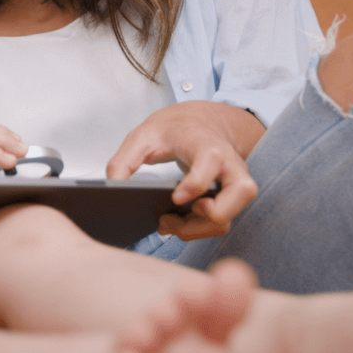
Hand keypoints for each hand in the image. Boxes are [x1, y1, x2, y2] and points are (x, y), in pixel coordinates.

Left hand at [105, 101, 262, 239]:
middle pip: (240, 194)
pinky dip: (199, 229)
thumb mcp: (141, 137)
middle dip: (209, 214)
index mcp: (206, 144)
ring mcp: (234, 183)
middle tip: (178, 210)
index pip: (211, 162)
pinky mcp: (230, 198)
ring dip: (198, 229)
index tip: (175, 197)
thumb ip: (123, 161)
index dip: (196, 184)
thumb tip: (112, 189)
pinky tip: (177, 222)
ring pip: (230, 216)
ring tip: (168, 222)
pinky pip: (222, 222)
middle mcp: (229, 164)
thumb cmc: (173, 129)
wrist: (198, 122)